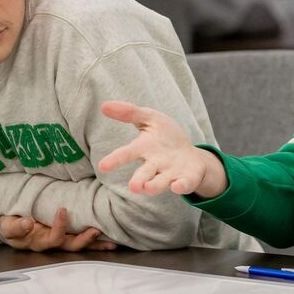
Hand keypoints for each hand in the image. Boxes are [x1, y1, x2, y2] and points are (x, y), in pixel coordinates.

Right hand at [0, 208, 117, 251]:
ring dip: (96, 243)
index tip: (63, 210)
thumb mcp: (8, 226)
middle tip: (96, 230)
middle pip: (72, 246)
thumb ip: (15, 227)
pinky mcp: (68, 233)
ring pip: (81, 244)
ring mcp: (62, 239)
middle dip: (85, 240)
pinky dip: (97, 240)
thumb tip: (27, 224)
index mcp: (39, 242)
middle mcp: (54, 242)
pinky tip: (111, 236)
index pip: (53, 238)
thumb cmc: (11, 226)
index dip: (59, 226)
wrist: (13, 226)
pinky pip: (83, 237)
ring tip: (112, 243)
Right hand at [98, 101, 226, 197]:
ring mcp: (171, 173)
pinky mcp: (187, 179)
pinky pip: (184, 184)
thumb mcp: (151, 119)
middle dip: (138, 180)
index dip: (115, 159)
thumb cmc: (166, 137)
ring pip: (161, 182)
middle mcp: (155, 165)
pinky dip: (181, 185)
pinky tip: (178, 186)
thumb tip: (104, 105)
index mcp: (144, 149)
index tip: (103, 166)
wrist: (190, 155)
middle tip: (134, 186)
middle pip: (144, 174)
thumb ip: (131, 113)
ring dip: (155, 186)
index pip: (127, 154)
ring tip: (149, 188)